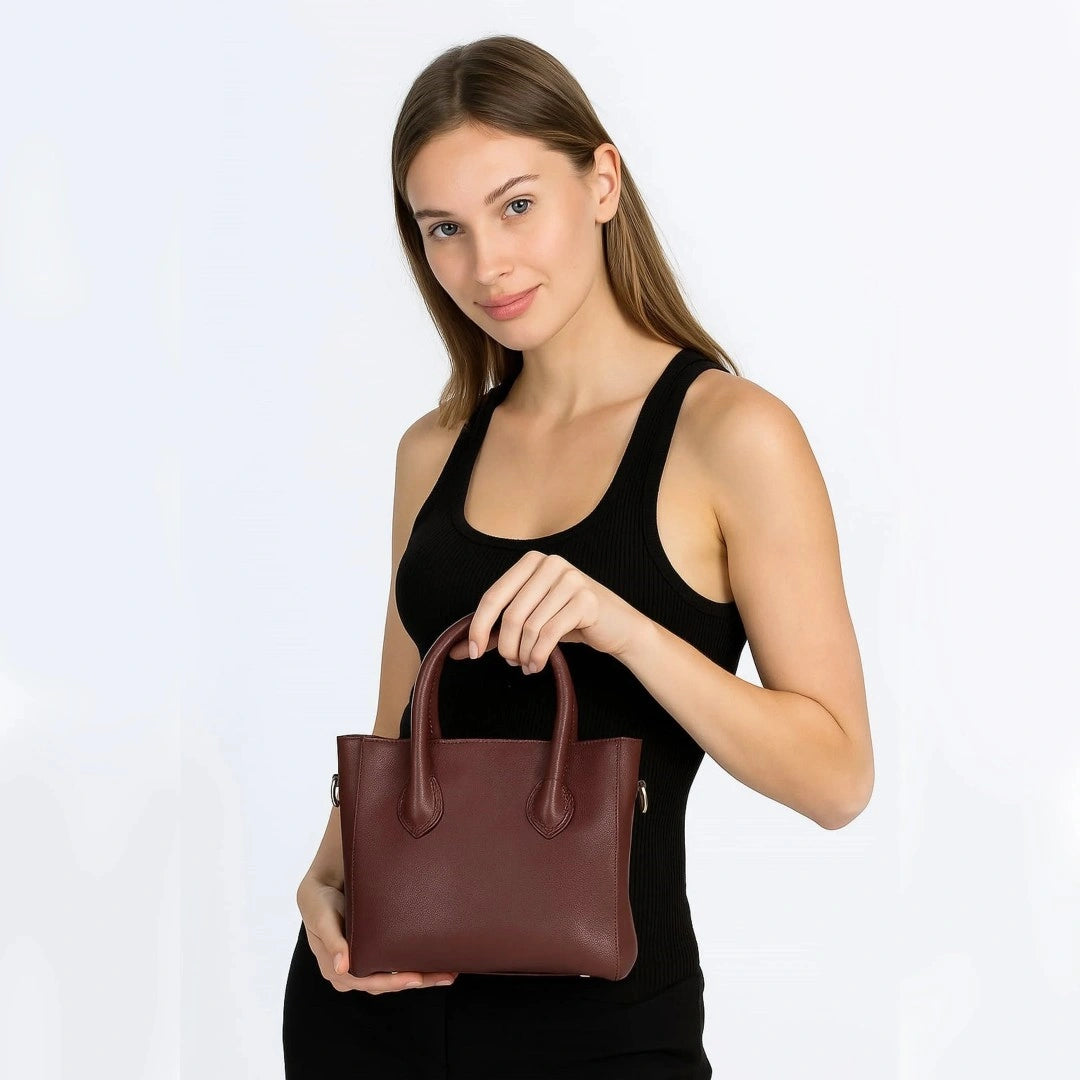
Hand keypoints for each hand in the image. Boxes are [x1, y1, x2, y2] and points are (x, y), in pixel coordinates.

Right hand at [296, 877, 457, 994]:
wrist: (322, 886)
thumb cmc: (320, 902)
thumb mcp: (322, 918)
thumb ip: (331, 940)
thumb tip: (342, 967)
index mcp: (336, 970)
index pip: (369, 982)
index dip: (393, 982)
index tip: (415, 978)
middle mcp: (351, 973)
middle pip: (388, 983)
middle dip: (417, 981)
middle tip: (445, 976)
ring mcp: (364, 965)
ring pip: (395, 977)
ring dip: (421, 977)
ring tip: (448, 972)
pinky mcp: (373, 954)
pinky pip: (395, 965)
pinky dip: (415, 965)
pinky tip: (436, 962)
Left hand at [447, 550, 648, 672]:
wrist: (618, 626)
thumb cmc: (570, 621)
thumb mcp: (531, 621)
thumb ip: (496, 631)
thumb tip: (457, 650)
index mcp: (531, 562)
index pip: (493, 596)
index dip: (479, 627)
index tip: (473, 653)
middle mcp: (550, 563)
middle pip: (511, 614)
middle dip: (506, 646)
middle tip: (510, 663)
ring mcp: (570, 578)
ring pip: (530, 626)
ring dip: (524, 654)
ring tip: (528, 665)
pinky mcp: (586, 599)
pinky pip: (550, 633)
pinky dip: (539, 655)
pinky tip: (538, 664)